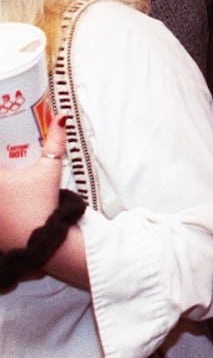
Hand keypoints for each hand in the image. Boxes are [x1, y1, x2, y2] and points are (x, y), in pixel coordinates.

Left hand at [0, 116, 66, 250]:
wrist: (42, 239)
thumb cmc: (43, 202)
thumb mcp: (50, 168)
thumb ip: (55, 141)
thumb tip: (61, 117)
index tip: (3, 149)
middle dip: (0, 165)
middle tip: (6, 160)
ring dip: (0, 184)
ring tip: (7, 182)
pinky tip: (4, 198)